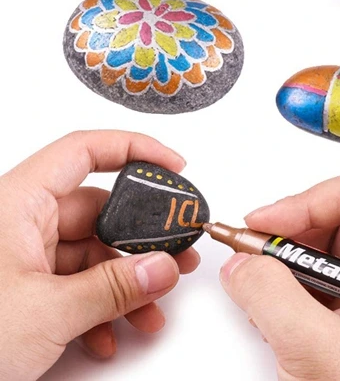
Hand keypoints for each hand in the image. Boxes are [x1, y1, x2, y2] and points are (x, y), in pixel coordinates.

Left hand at [0, 130, 199, 379]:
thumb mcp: (44, 313)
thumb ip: (113, 287)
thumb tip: (163, 266)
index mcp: (17, 203)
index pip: (84, 151)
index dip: (134, 149)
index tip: (173, 168)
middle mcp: (19, 222)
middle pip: (97, 210)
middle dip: (141, 239)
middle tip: (178, 253)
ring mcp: (19, 259)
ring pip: (90, 254)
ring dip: (126, 282)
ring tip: (154, 307)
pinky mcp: (18, 292)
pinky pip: (72, 286)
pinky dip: (98, 308)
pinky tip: (111, 335)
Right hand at [220, 172, 339, 380]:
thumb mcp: (315, 353)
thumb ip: (272, 296)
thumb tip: (241, 261)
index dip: (307, 201)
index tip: (262, 225)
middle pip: (337, 219)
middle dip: (287, 231)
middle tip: (246, 252)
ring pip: (321, 251)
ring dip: (281, 261)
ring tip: (252, 287)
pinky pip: (313, 284)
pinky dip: (282, 288)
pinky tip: (264, 311)